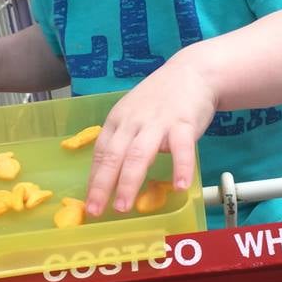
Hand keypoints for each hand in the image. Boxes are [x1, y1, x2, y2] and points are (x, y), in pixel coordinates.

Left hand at [85, 54, 216, 216]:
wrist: (192, 72)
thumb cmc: (160, 99)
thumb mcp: (134, 114)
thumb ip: (124, 139)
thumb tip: (112, 176)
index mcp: (118, 121)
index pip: (101, 153)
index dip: (94, 179)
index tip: (89, 203)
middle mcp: (133, 121)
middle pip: (114, 156)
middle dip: (103, 185)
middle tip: (96, 210)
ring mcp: (158, 122)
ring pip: (139, 154)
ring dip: (130, 181)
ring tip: (124, 206)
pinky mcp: (183, 123)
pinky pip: (181, 148)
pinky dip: (180, 167)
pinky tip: (179, 186)